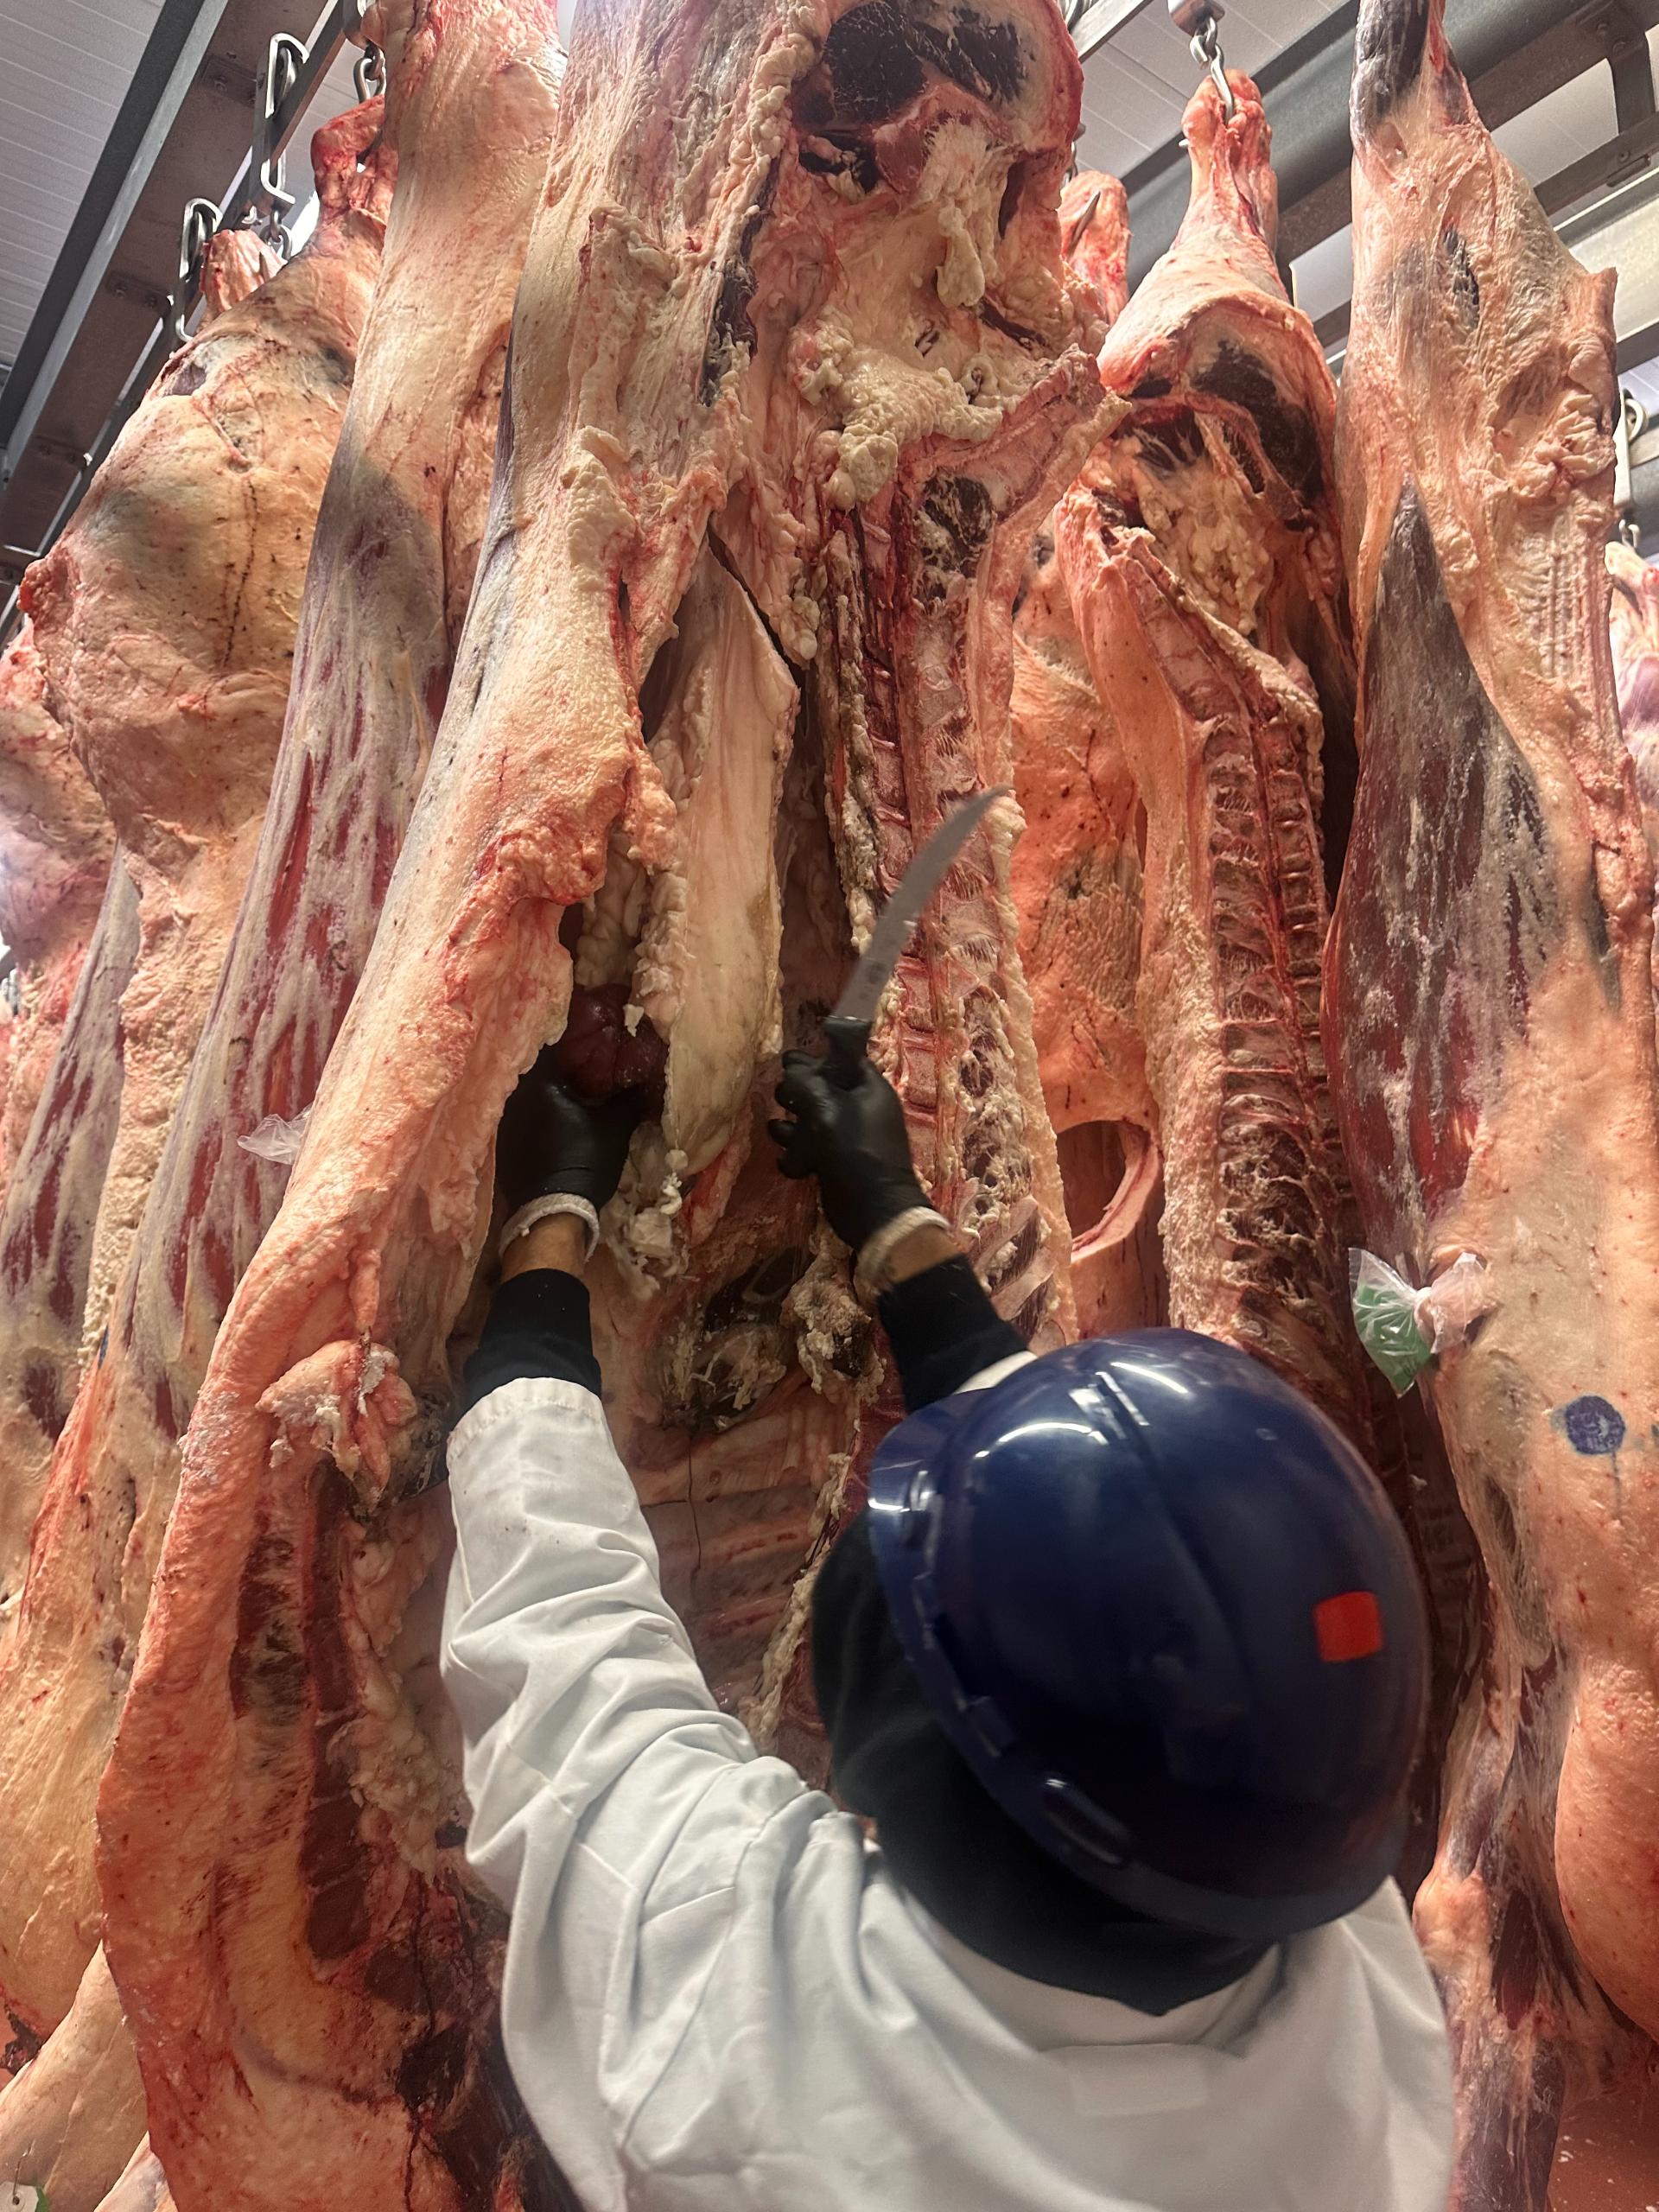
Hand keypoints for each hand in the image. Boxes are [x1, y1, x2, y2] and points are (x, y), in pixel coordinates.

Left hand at [496, 1047, 650, 1215]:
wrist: (554, 1211)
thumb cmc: (585, 1161)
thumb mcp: (616, 1127)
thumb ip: (628, 1098)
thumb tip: (643, 1080)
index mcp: (540, 1083)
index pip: (553, 1046)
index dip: (572, 1039)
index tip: (587, 1037)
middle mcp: (515, 1096)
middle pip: (537, 1068)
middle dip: (557, 1063)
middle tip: (579, 1061)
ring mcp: (505, 1120)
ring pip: (527, 1092)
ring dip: (545, 1089)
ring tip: (568, 1087)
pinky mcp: (503, 1142)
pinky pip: (521, 1114)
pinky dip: (537, 1111)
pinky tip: (553, 1117)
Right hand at [767, 1050, 928, 1250]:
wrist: (873, 1208)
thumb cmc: (855, 1149)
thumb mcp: (828, 1108)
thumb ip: (805, 1082)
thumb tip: (789, 1067)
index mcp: (868, 1088)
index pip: (842, 1059)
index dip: (815, 1057)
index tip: (788, 1061)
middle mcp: (858, 1108)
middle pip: (820, 1088)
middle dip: (796, 1093)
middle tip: (784, 1098)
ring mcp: (845, 1136)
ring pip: (808, 1120)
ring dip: (791, 1127)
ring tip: (782, 1132)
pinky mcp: (832, 1160)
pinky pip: (807, 1148)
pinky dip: (797, 1154)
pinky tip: (793, 1162)